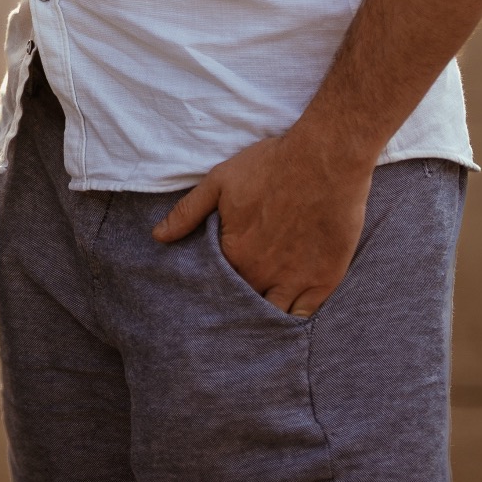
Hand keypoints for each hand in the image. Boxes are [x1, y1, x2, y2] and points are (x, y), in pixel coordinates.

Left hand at [152, 127, 373, 316]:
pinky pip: (303, 317)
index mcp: (233, 252)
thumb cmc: (270, 165)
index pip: (214, 284)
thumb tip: (158, 237)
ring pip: (270, 315)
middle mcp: (260, 273)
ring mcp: (293, 280)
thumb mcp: (220, 180)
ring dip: (261, 320)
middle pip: (241, 304)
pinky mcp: (322, 281)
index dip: (212, 286)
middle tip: (230, 310)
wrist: (323, 160)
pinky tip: (286, 318)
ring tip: (255, 321)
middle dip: (234, 307)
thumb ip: (188, 212)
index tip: (211, 289)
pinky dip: (293, 321)